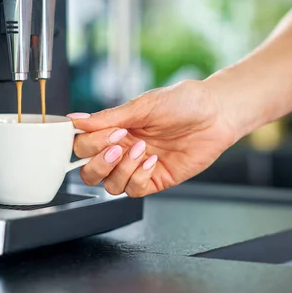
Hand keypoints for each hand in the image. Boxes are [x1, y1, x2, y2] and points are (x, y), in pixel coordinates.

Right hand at [69, 80, 239, 197]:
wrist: (216, 113)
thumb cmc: (183, 102)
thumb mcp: (143, 105)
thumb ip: (108, 117)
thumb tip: (75, 120)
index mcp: (115, 129)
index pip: (83, 146)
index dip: (90, 144)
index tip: (110, 132)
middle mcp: (123, 150)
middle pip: (90, 172)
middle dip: (99, 162)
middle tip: (120, 145)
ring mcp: (138, 166)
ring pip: (109, 185)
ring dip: (122, 169)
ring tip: (142, 150)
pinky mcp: (156, 179)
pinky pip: (134, 190)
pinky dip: (138, 177)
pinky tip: (152, 161)